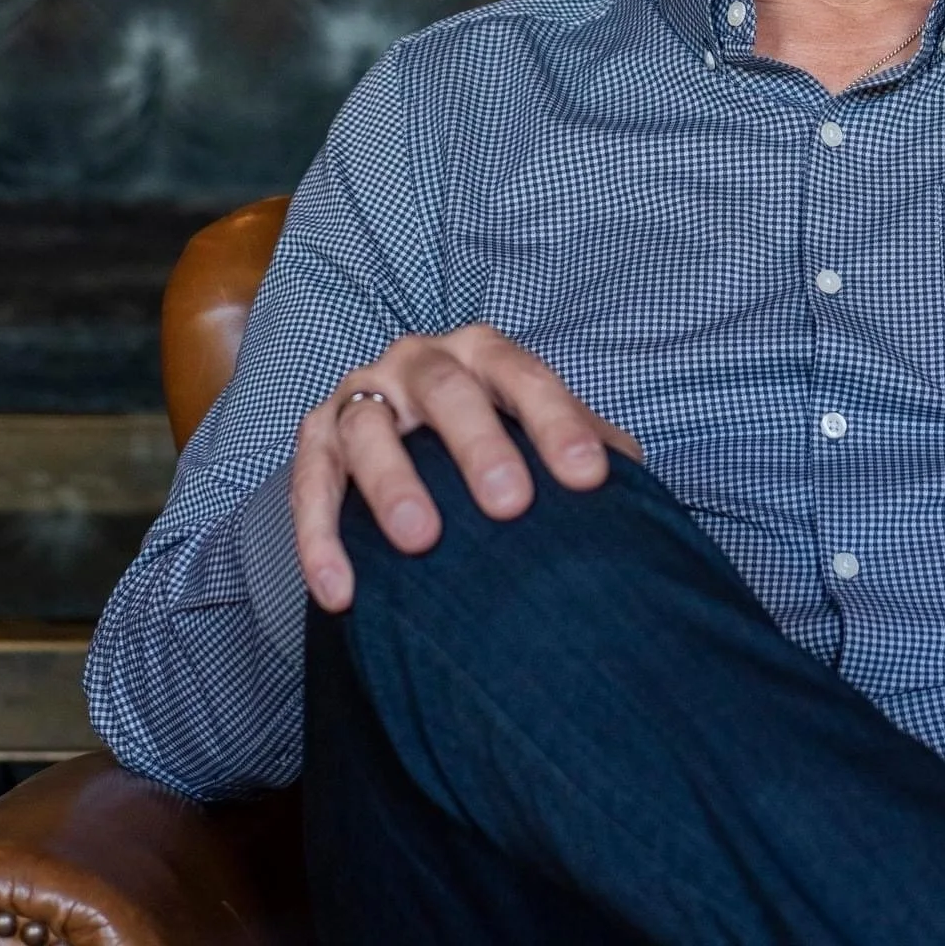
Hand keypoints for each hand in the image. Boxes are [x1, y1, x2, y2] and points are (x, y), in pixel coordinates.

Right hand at [290, 324, 642, 610]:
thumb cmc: (492, 435)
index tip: (589, 480)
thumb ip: (585, 444)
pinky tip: (341, 592)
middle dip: (478, 445)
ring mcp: (362, 395)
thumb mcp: (536, 427)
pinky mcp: (315, 441)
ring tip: (420, 540)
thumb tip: (634, 478)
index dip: (558, 424)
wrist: (410, 428)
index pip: (525, 378)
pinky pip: (310, 485)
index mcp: (483, 352)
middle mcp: (418, 361)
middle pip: (448, 391)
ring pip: (369, 428)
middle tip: (509, 504)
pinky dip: (320, 538)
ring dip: (392, 482)